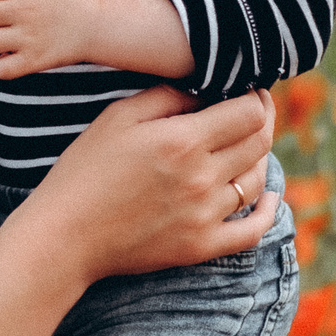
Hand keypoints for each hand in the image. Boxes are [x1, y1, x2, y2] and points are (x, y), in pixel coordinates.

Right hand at [10, 88, 274, 284]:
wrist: (64, 235)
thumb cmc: (84, 169)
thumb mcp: (118, 117)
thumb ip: (167, 96)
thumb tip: (206, 88)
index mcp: (183, 141)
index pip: (249, 112)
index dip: (256, 97)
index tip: (248, 91)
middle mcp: (202, 178)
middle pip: (259, 143)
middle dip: (262, 121)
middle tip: (252, 111)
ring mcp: (205, 216)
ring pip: (257, 181)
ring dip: (259, 158)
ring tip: (246, 146)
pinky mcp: (202, 247)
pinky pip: (253, 230)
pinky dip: (269, 212)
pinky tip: (271, 196)